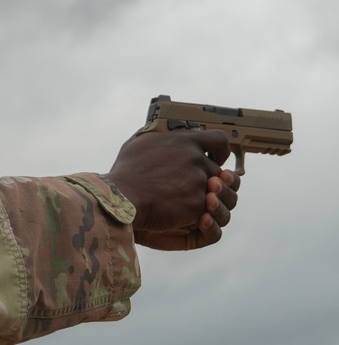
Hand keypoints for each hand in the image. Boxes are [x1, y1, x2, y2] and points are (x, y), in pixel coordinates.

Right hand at [104, 130, 241, 250]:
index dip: (222, 150)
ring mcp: (199, 182)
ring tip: (192, 201)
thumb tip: (156, 131)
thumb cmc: (126, 173)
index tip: (218, 157)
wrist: (123, 198)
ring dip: (207, 196)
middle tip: (194, 186)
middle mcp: (196, 159)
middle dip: (207, 178)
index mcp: (184, 142)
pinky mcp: (198, 204)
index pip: (219, 139)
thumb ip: (155, 136)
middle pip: (217, 169)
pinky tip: (183, 212)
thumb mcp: (137, 144)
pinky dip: (197, 212)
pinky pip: (207, 208)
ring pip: (217, 191)